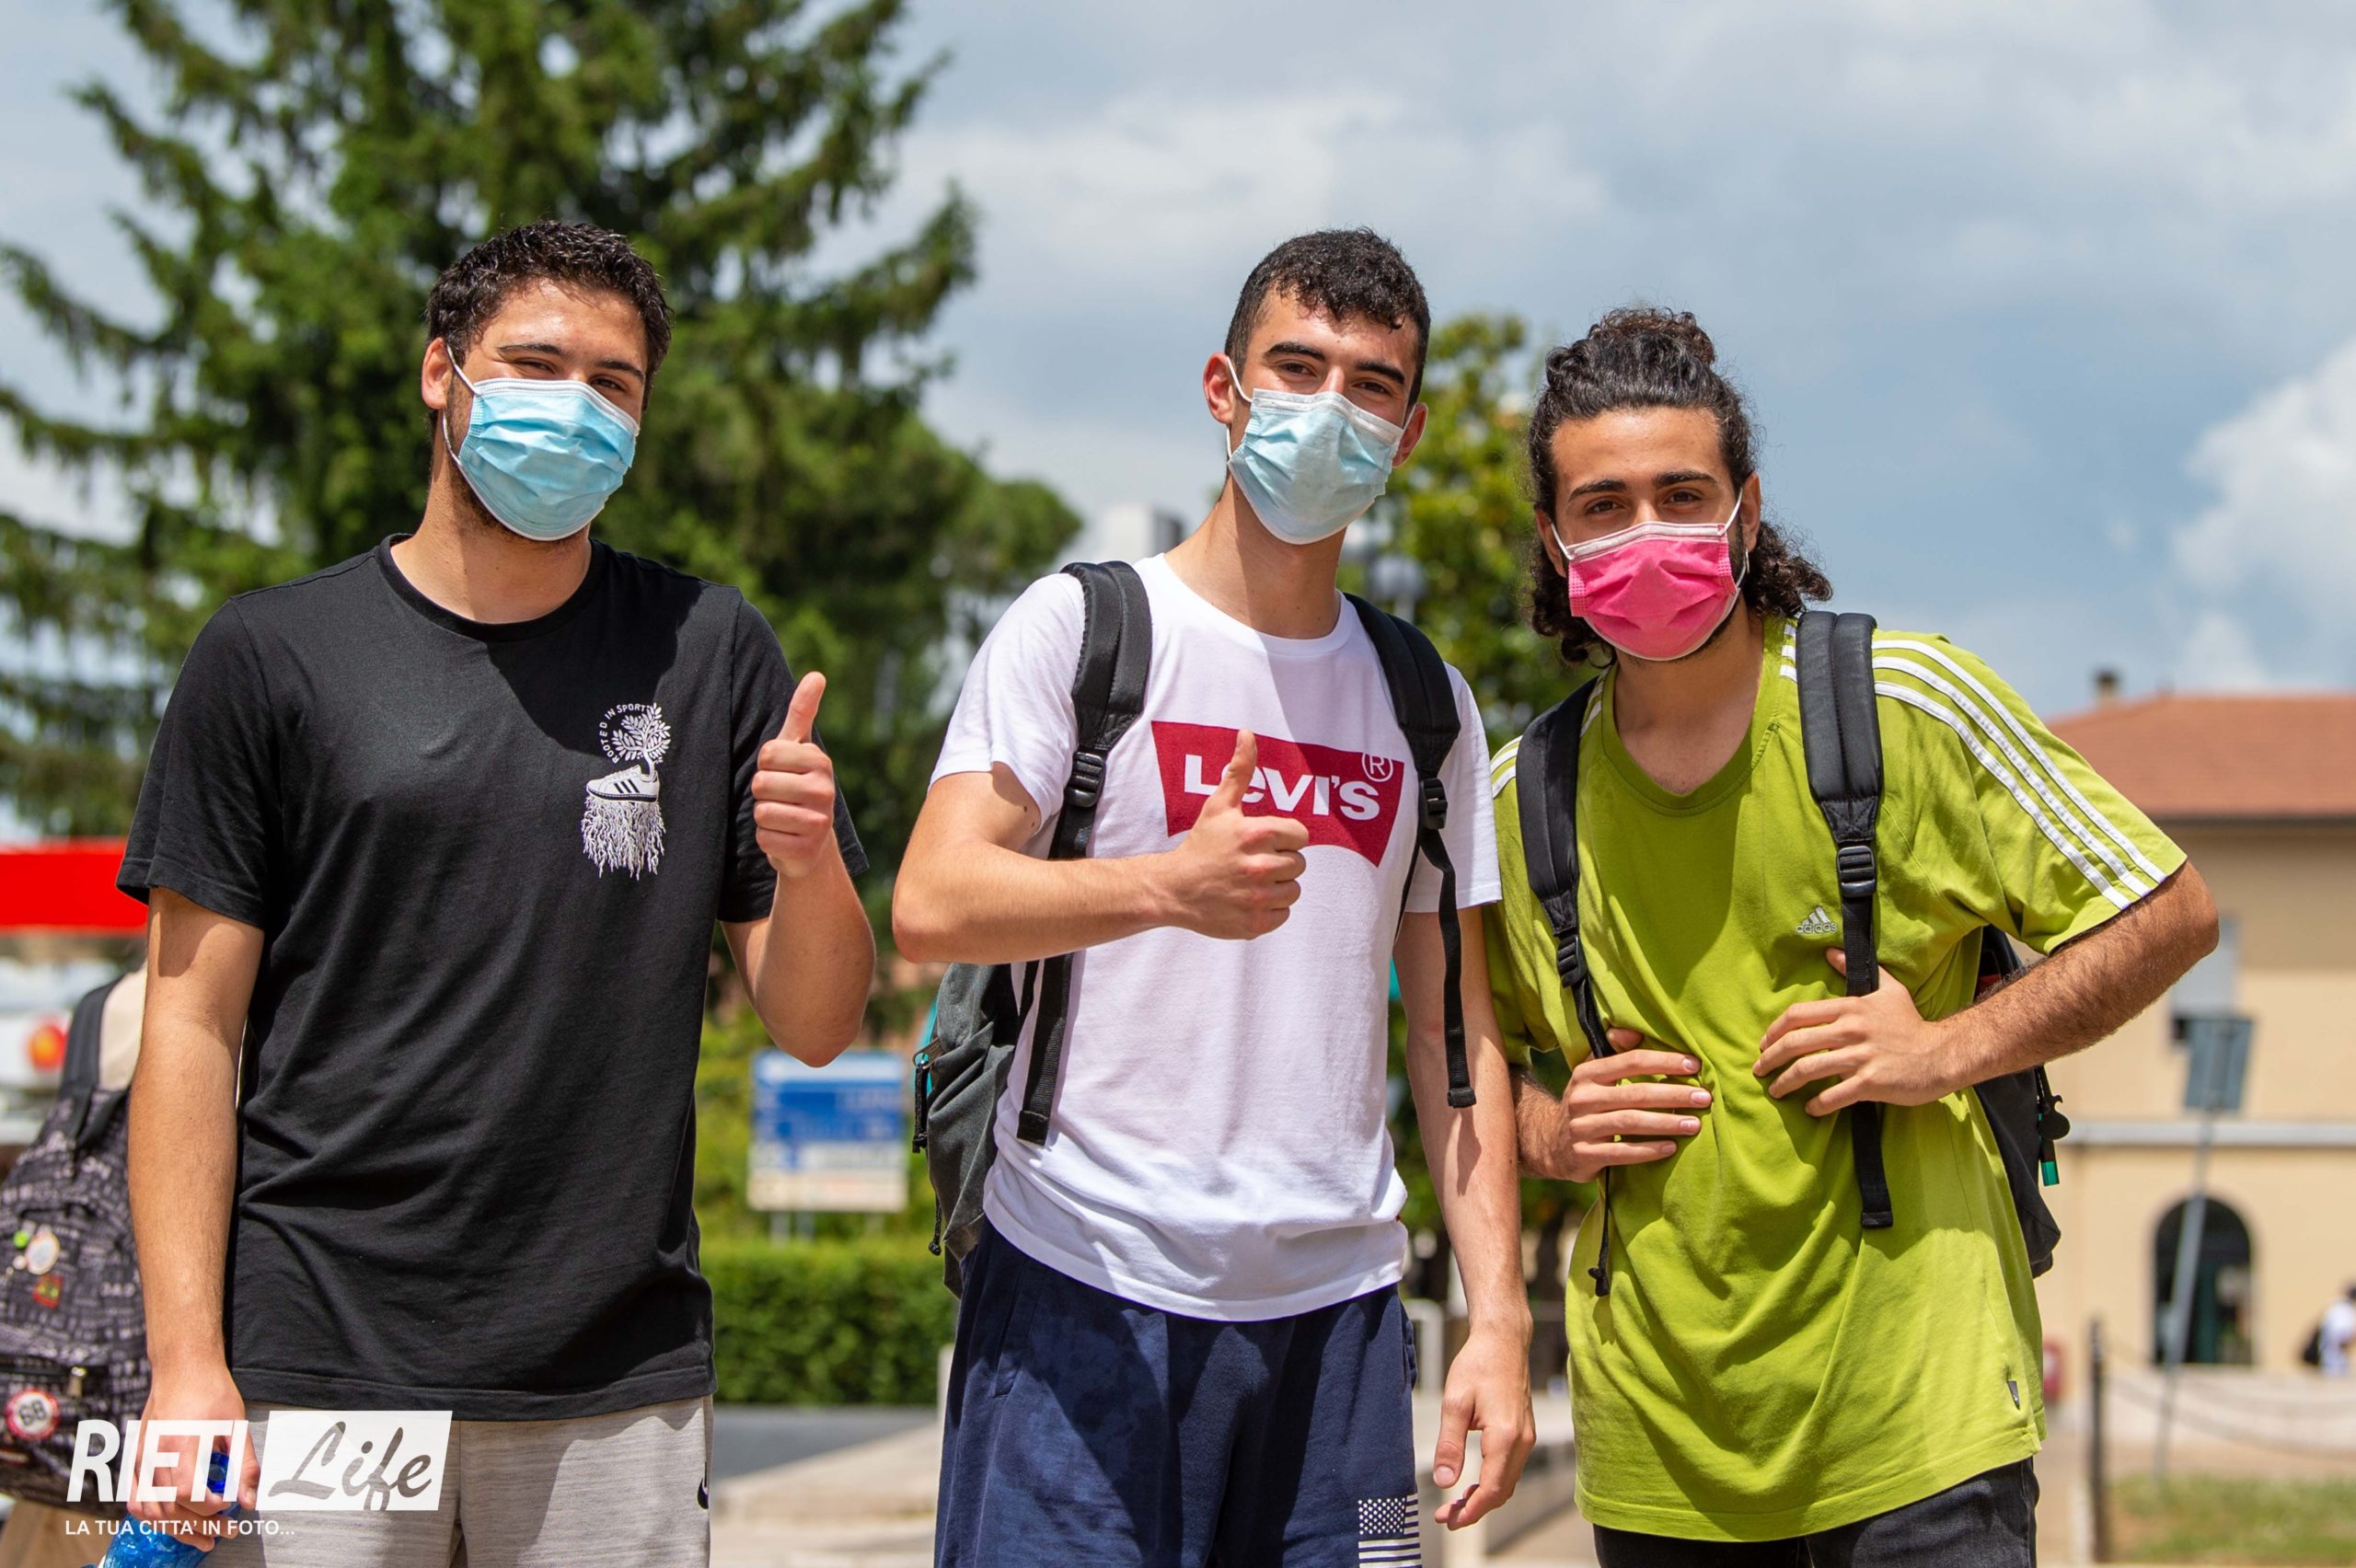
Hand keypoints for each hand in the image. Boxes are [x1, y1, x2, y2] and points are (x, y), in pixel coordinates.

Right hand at [128, 1363, 257, 1551]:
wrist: (182, 1367)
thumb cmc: (213, 1392)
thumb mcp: (237, 1426)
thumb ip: (244, 1466)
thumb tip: (249, 1501)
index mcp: (182, 1444)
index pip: (190, 1493)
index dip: (210, 1508)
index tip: (230, 1507)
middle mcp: (155, 1454)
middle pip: (170, 1506)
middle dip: (199, 1525)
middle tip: (226, 1531)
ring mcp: (141, 1457)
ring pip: (150, 1508)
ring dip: (176, 1528)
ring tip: (202, 1537)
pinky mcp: (135, 1458)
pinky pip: (135, 1498)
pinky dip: (152, 1516)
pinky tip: (171, 1522)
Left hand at [753, 672, 840, 880]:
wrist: (811, 843)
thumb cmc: (796, 787)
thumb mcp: (797, 749)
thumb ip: (802, 711)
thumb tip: (817, 674)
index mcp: (820, 761)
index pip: (767, 754)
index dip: (765, 766)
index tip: (781, 773)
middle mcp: (825, 790)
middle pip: (761, 784)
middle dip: (762, 793)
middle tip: (781, 799)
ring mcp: (819, 822)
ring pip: (762, 812)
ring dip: (764, 817)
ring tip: (783, 818)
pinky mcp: (807, 849)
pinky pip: (765, 838)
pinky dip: (768, 840)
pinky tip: (785, 838)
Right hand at [1155, 730, 1309, 939]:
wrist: (1174, 889)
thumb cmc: (1200, 845)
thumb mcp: (1219, 805)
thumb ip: (1240, 770)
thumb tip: (1248, 734)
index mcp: (1256, 834)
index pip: (1300, 836)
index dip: (1284, 838)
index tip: (1263, 842)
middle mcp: (1260, 867)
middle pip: (1298, 864)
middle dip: (1280, 862)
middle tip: (1253, 862)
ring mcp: (1258, 897)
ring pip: (1293, 890)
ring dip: (1277, 887)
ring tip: (1251, 881)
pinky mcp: (1255, 923)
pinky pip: (1284, 915)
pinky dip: (1270, 910)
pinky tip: (1249, 900)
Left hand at [1431, 1324, 1535, 1529]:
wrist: (1503, 1340)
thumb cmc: (1477, 1365)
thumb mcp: (1455, 1403)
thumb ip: (1449, 1445)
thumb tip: (1443, 1482)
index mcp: (1505, 1436)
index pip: (1491, 1490)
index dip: (1470, 1511)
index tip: (1448, 1520)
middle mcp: (1522, 1441)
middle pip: (1501, 1492)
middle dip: (1475, 1509)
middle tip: (1446, 1517)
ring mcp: (1526, 1438)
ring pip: (1507, 1482)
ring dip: (1483, 1498)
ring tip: (1454, 1505)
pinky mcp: (1523, 1432)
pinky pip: (1510, 1468)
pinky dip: (1492, 1483)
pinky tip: (1472, 1484)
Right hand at [1530, 1032, 1709, 1182]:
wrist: (1551, 1144)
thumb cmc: (1586, 1105)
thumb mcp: (1592, 1075)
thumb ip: (1613, 1051)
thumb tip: (1633, 1029)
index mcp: (1587, 1073)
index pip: (1630, 1062)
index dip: (1664, 1062)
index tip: (1695, 1066)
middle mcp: (1581, 1098)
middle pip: (1635, 1093)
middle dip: (1673, 1094)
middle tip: (1704, 1097)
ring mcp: (1581, 1128)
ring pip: (1630, 1123)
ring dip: (1666, 1122)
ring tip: (1695, 1124)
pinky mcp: (1584, 1155)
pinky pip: (1621, 1152)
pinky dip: (1648, 1150)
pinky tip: (1671, 1147)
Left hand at [1754, 947, 1957, 1113]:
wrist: (1942, 1053)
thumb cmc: (1911, 1023)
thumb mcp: (1887, 989)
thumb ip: (1855, 971)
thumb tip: (1830, 951)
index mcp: (1850, 1008)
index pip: (1798, 1015)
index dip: (1774, 1030)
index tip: (1763, 1044)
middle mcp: (1851, 1030)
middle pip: (1795, 1043)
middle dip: (1770, 1058)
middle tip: (1759, 1070)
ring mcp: (1861, 1057)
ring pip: (1808, 1069)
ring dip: (1786, 1082)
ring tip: (1776, 1091)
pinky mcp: (1871, 1082)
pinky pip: (1834, 1095)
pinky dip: (1817, 1104)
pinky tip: (1810, 1108)